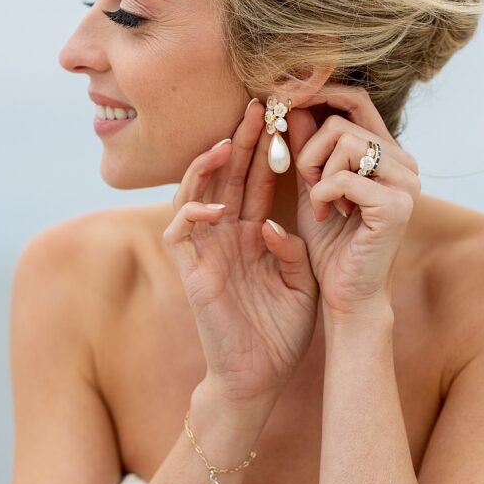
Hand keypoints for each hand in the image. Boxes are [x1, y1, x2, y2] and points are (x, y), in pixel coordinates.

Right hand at [162, 99, 318, 412]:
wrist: (260, 377)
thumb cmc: (282, 333)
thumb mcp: (302, 283)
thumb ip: (294, 250)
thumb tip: (274, 224)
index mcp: (254, 235)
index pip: (257, 181)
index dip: (267, 150)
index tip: (283, 117)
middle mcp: (227, 236)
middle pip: (228, 176)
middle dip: (241, 140)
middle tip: (257, 106)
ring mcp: (206, 251)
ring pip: (195, 193)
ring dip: (208, 166)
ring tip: (228, 141)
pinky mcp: (191, 271)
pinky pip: (181, 231)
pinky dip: (193, 212)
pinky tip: (217, 202)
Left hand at [287, 85, 420, 315]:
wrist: (348, 294)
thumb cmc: (332, 242)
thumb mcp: (312, 185)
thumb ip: (306, 145)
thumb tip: (290, 102)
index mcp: (388, 153)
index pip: (356, 100)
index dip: (319, 93)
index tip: (283, 99)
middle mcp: (405, 162)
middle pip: (340, 123)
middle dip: (309, 151)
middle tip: (306, 182)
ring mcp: (406, 182)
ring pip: (342, 142)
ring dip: (315, 172)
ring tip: (320, 203)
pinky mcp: (397, 206)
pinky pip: (343, 177)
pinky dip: (322, 195)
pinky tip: (325, 216)